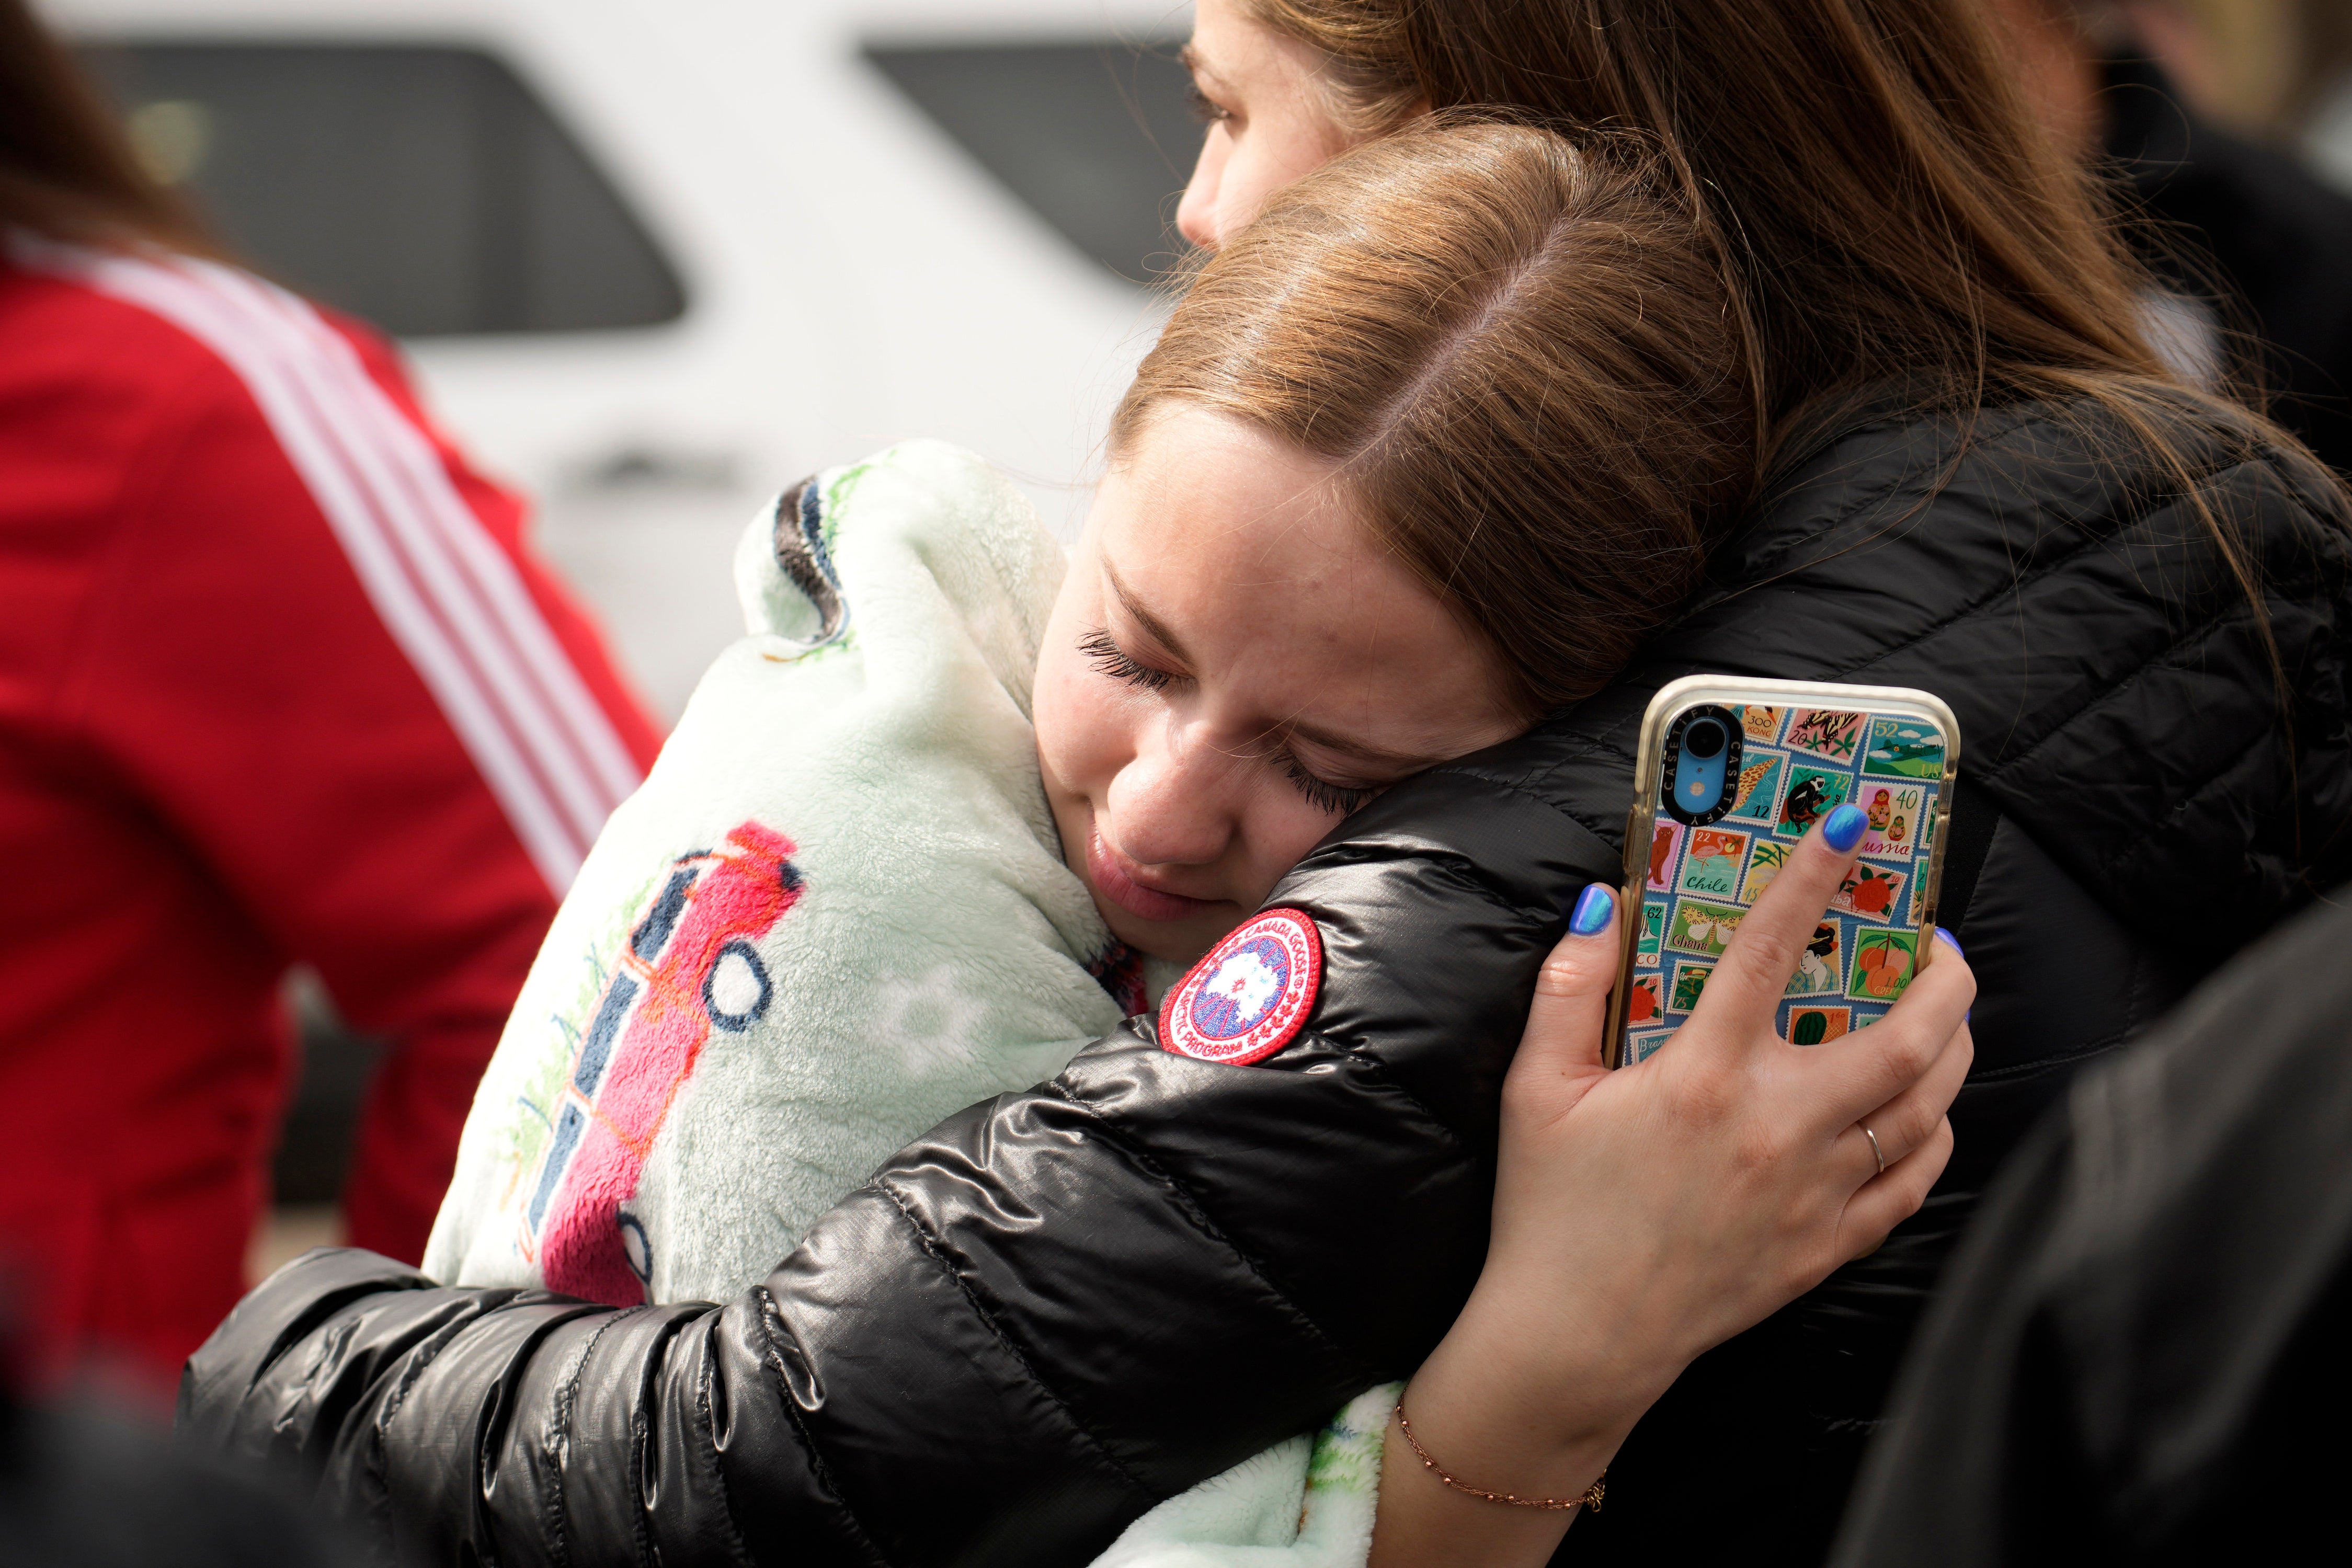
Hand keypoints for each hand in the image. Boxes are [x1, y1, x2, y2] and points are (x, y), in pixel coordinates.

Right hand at [1370, 805, 1973, 1566]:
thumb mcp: (1536, 1089)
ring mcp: (1812, 1193)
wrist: (1576, 1338)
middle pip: (1900, 1041)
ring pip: (1925, 1109)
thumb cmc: (1550, 1210)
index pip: (1769, 952)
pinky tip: (1926, 1110)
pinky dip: (1936, 1135)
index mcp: (1701, 1079)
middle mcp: (1774, 1130)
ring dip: (1952, 1051)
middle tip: (1939, 945)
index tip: (1848, 828)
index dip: (1812, 879)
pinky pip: (1914, 1182)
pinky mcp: (1825, 1246)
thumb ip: (1565, 988)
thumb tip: (1597, 905)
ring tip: (1944, 1015)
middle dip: (1942, 980)